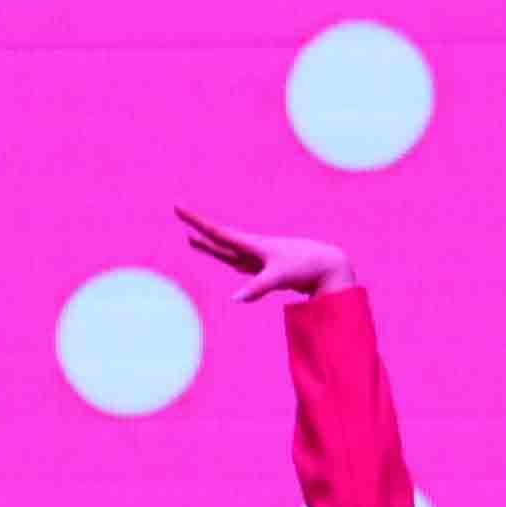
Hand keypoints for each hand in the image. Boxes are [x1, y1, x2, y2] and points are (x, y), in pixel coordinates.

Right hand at [176, 210, 352, 301]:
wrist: (327, 264)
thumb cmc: (305, 267)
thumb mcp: (280, 277)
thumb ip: (257, 288)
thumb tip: (235, 299)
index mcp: (251, 244)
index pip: (217, 232)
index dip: (196, 221)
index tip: (178, 207)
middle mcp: (251, 247)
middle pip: (217, 237)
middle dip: (197, 228)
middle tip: (179, 213)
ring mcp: (257, 257)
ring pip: (226, 249)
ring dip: (208, 244)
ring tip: (191, 239)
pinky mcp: (265, 267)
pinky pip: (239, 261)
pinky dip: (226, 257)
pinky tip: (224, 256)